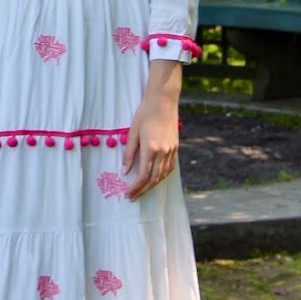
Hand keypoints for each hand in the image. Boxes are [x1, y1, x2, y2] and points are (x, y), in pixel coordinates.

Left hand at [122, 62, 182, 200]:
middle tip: (132, 197)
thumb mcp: (132, 132)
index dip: (135, 187)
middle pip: (154, 179)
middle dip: (142, 190)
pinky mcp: (175, 147)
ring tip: (141, 190)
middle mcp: (163, 152)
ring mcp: (171, 150)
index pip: (143, 175)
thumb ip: (129, 153)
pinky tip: (155, 179)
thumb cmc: (145, 113)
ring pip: (163, 175)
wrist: (163, 101)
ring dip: (152, 185)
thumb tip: (125, 171)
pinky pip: (170, 168)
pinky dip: (161, 176)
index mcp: (151, 148)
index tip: (127, 194)